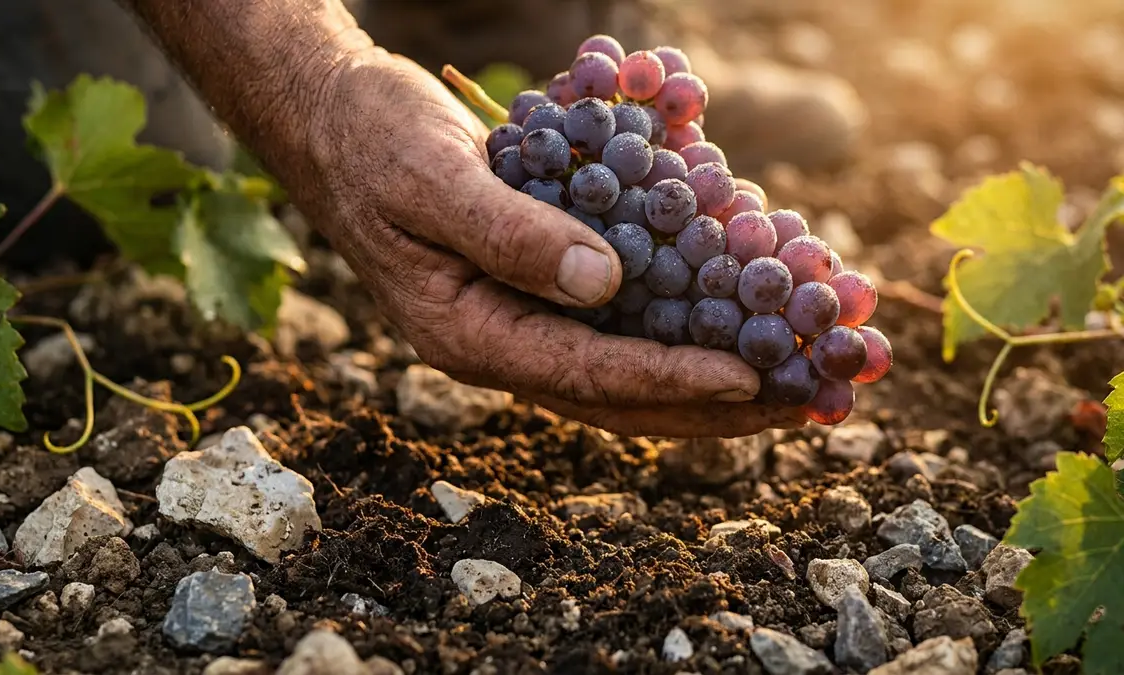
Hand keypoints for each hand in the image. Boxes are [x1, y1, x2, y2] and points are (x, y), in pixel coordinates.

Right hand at [305, 46, 805, 436]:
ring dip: (715, 374)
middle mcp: (505, 341)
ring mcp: (525, 318)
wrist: (337, 119)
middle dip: (715, 403)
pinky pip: (625, 320)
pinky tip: (744, 310)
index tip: (752, 377)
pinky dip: (687, 319)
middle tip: (805, 404)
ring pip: (633, 366)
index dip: (670, 378)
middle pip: (623, 395)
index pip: (584, 376)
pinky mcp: (544, 284)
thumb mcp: (431, 181)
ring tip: (798, 378)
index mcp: (469, 335)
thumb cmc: (371, 143)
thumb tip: (603, 286)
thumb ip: (508, 236)